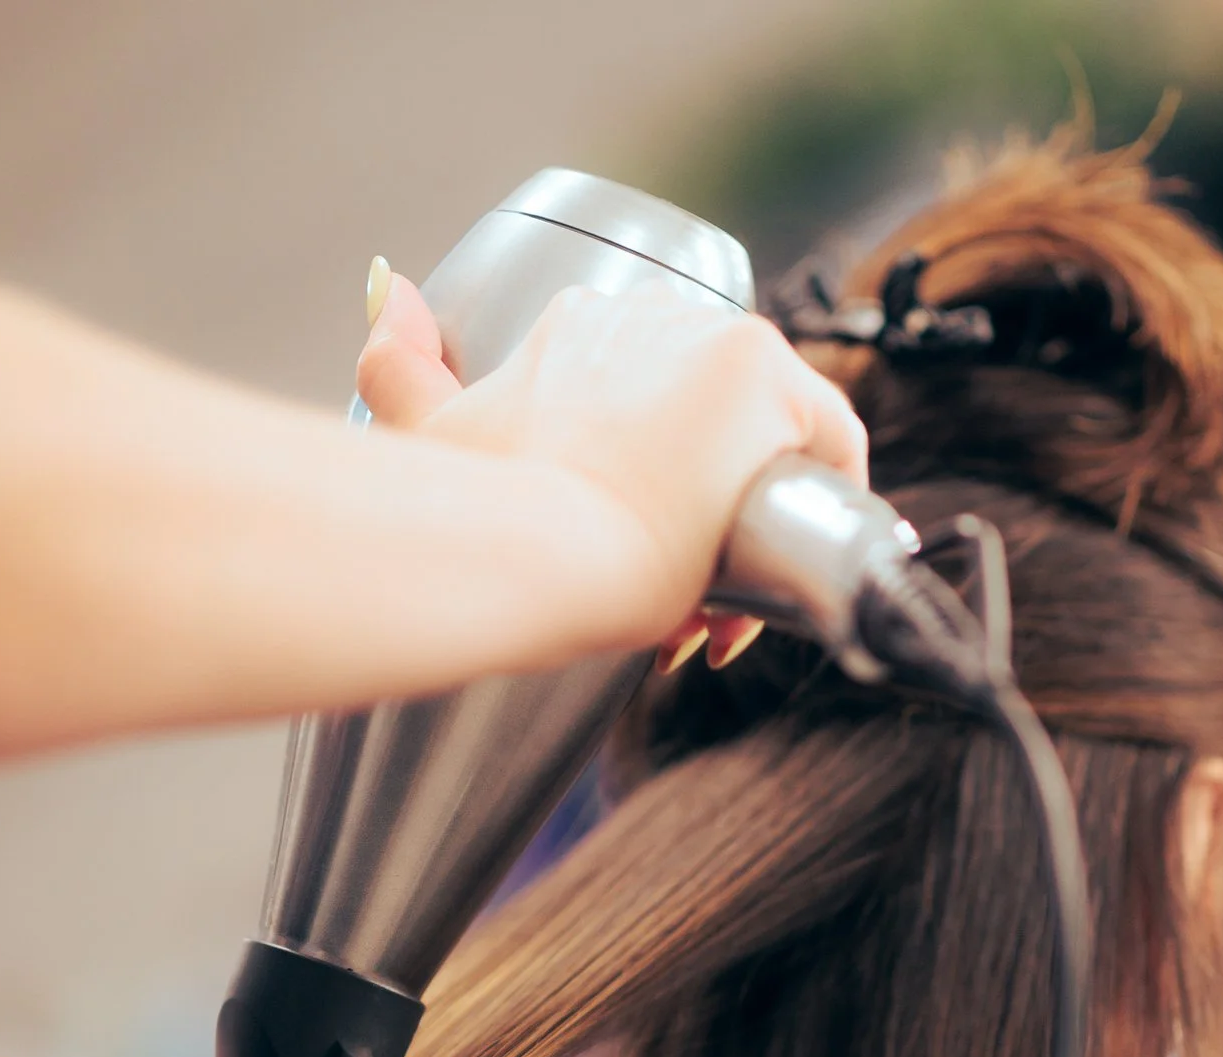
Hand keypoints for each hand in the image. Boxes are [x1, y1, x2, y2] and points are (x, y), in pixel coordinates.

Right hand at [356, 261, 869, 669]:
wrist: (531, 556)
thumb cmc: (477, 518)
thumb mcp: (430, 436)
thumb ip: (397, 367)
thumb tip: (388, 284)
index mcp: (580, 328)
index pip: (660, 405)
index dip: (658, 491)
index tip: (638, 558)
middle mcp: (650, 314)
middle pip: (723, 428)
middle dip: (707, 519)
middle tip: (678, 604)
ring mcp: (710, 340)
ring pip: (776, 439)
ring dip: (758, 522)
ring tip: (716, 607)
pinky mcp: (761, 377)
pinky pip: (834, 439)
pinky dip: (827, 500)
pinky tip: (792, 563)